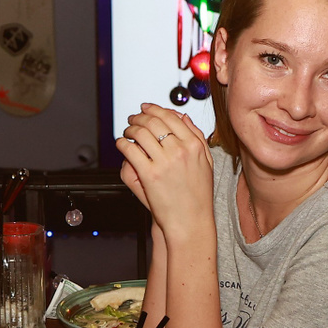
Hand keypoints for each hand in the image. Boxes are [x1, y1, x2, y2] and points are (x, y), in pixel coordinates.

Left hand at [118, 103, 214, 240]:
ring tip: (127, 131)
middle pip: (154, 122)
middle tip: (133, 119)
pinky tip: (122, 144)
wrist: (190, 220)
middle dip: (139, 117)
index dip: (154, 109)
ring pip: (140, 133)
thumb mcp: (206, 162)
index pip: (171, 117)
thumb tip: (183, 117)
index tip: (146, 107)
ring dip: (129, 128)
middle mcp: (180, 151)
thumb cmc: (197, 195)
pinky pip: (131, 150)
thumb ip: (196, 137)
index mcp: (194, 145)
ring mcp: (164, 163)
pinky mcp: (149, 175)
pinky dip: (123, 143)